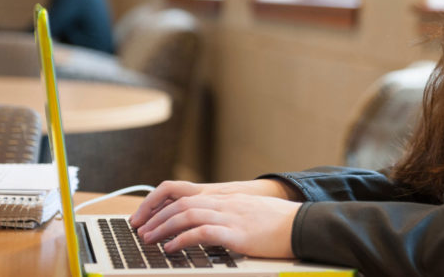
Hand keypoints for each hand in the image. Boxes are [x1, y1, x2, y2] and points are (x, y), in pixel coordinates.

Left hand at [133, 192, 301, 257]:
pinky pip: (202, 232)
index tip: (146, 217)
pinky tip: (171, 248)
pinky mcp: (236, 232)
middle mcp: (224, 203)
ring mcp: (230, 216)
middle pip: (180, 203)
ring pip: (186, 215)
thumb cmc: (279, 224)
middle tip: (141, 232)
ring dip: (163, 228)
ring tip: (149, 240)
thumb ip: (227, 216)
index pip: (183, 193)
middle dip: (156, 218)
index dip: (159, 204)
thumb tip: (206, 229)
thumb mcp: (248, 214)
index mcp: (225, 197)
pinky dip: (182, 239)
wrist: (302, 225)